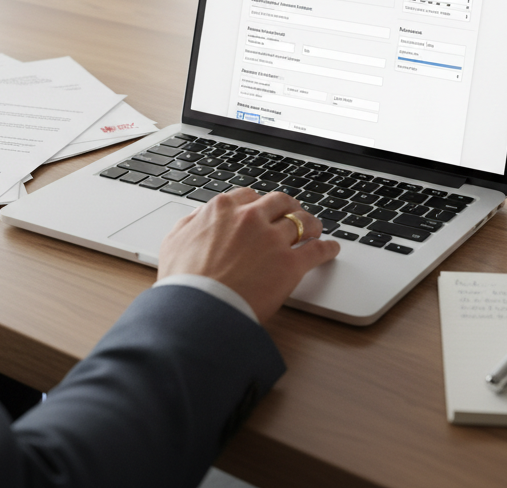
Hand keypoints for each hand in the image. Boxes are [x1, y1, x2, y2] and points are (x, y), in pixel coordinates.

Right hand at [158, 188, 339, 322]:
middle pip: (279, 202)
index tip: (263, 209)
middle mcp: (250, 217)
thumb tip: (199, 218)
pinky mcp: (290, 264)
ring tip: (315, 228)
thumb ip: (190, 224)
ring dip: (311, 223)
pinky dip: (327, 248)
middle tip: (293, 213)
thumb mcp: (175, 242)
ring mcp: (272, 239)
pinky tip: (331, 249)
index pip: (249, 195)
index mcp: (223, 209)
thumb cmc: (184, 283)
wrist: (199, 310)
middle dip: (289, 207)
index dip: (259, 203)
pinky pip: (317, 250)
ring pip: (302, 221)